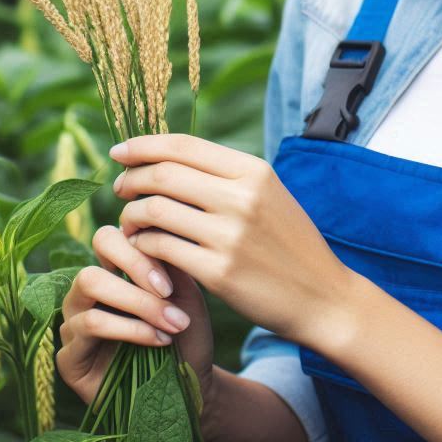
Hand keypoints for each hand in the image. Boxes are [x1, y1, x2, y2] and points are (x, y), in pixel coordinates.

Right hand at [57, 225, 214, 405]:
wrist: (190, 384)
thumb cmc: (186, 333)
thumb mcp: (185, 292)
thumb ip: (169, 260)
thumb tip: (156, 228)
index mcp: (112, 269)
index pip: (110, 236)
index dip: (140, 248)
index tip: (172, 275)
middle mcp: (87, 291)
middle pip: (96, 251)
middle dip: (135, 269)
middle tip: (168, 293)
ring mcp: (73, 322)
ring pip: (90, 284)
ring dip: (137, 302)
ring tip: (171, 323)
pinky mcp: (68, 356)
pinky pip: (90, 324)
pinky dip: (130, 329)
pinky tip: (158, 340)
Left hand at [111, 134, 354, 348]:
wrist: (322, 296)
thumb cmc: (288, 244)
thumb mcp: (267, 195)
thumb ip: (225, 176)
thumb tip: (168, 158)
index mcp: (253, 170)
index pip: (183, 146)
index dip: (143, 145)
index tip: (119, 152)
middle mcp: (241, 197)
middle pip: (163, 174)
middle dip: (131, 179)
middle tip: (120, 190)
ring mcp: (230, 235)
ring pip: (154, 210)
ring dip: (131, 214)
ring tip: (131, 223)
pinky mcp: (219, 273)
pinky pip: (160, 248)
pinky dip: (142, 246)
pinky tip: (143, 250)